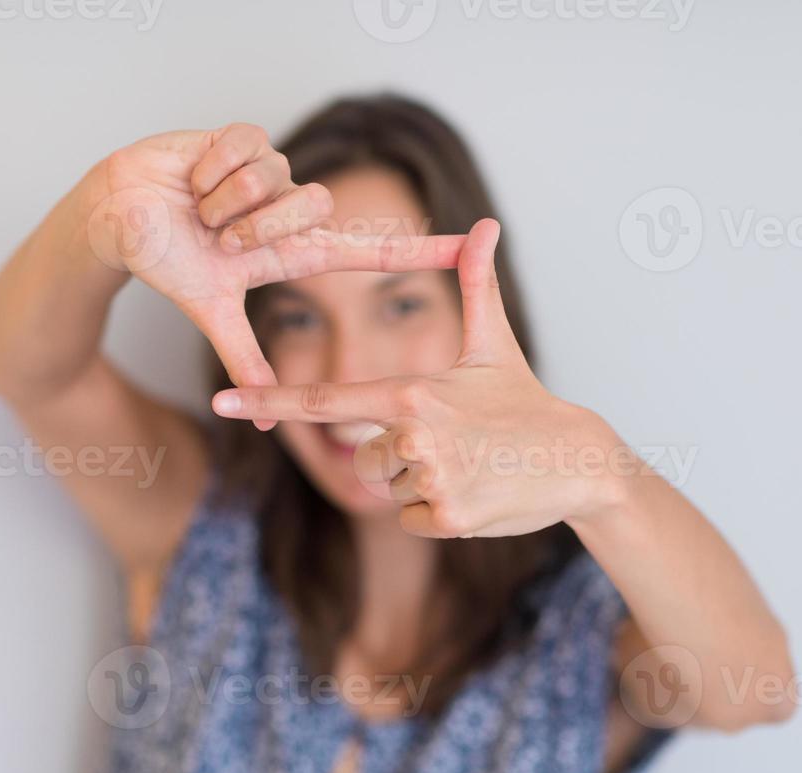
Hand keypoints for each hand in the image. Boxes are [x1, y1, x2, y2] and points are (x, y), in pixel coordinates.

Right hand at [83, 123, 466, 425]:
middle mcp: (289, 211)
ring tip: (200, 208)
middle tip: (218, 237)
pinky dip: (210, 169)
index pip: (370, 252)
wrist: (116, 220)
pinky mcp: (244, 137)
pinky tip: (192, 176)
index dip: (421, 250)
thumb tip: (267, 424)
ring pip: (277, 180)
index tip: (476, 242)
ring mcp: (269, 173)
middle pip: (314, 211)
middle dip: (254, 230)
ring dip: (226, 202)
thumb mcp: (211, 312)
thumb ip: (244, 360)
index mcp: (292, 252)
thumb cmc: (164, 261)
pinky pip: (246, 148)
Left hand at [209, 219, 626, 536]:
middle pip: (365, 458)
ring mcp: (430, 477)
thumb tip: (483, 224)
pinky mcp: (447, 518)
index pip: (325, 399)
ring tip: (466, 467)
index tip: (221, 401)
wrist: (580, 463)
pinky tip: (473, 494)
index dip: (268, 400)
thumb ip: (476, 287)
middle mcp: (414, 434)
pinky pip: (409, 519)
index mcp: (413, 392)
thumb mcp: (496, 345)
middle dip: (398, 458)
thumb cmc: (526, 402)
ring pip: (388, 491)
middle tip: (450, 447)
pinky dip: (435, 514)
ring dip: (419, 486)